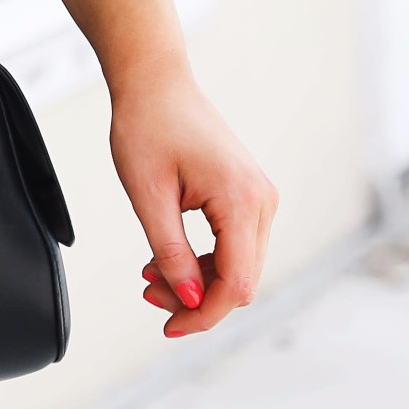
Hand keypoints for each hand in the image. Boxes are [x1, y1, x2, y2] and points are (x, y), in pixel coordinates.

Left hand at [109, 63, 275, 339]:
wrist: (155, 82)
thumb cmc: (147, 125)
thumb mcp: (148, 196)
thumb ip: (171, 252)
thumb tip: (190, 299)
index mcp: (242, 200)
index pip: (235, 284)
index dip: (203, 313)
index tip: (168, 327)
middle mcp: (261, 201)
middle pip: (240, 279)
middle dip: (195, 298)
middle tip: (147, 293)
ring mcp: (258, 197)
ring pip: (238, 266)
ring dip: (197, 280)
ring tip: (150, 276)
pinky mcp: (247, 196)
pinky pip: (234, 245)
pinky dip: (203, 260)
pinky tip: (166, 260)